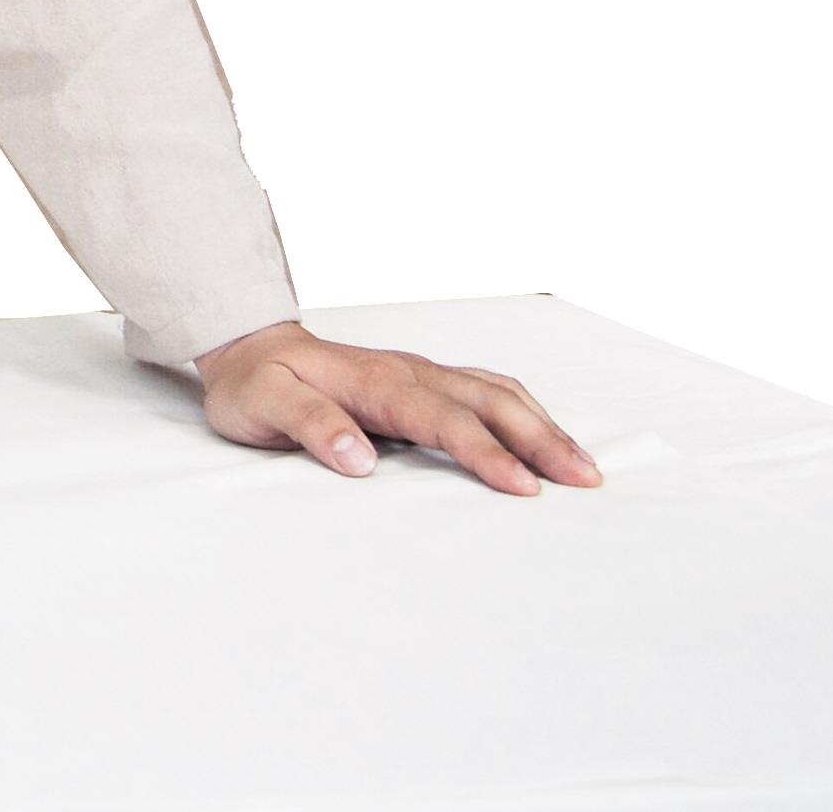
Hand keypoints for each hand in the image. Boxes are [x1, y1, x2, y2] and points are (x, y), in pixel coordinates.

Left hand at [192, 319, 602, 495]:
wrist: (246, 345)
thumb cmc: (255, 383)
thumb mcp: (263, 404)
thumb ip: (310, 425)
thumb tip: (359, 458)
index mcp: (375, 382)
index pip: (443, 419)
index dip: (486, 453)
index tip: (524, 488)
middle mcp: (408, 372)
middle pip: (488, 401)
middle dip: (540, 439)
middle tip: (586, 480)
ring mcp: (419, 373)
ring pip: (495, 392)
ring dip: (542, 425)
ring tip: (584, 465)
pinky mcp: (421, 382)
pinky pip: (483, 389)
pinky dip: (524, 410)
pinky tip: (545, 434)